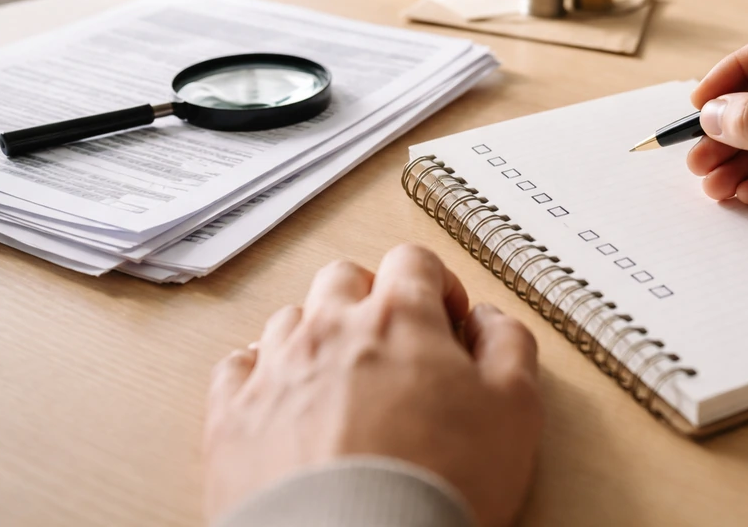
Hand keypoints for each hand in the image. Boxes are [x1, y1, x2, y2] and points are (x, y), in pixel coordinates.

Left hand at [203, 245, 542, 526]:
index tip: (445, 319)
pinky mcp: (232, 418)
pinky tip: (284, 400)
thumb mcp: (514, 411)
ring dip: (317, 337)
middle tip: (394, 345)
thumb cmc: (434, 485)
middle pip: (345, 279)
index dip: (437, 285)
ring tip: (342, 382)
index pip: (414, 261)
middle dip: (372, 300)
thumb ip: (509, 347)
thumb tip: (491, 321)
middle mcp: (329, 329)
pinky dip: (261, 375)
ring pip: (290, 320)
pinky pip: (236, 370)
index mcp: (398, 318)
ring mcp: (274, 370)